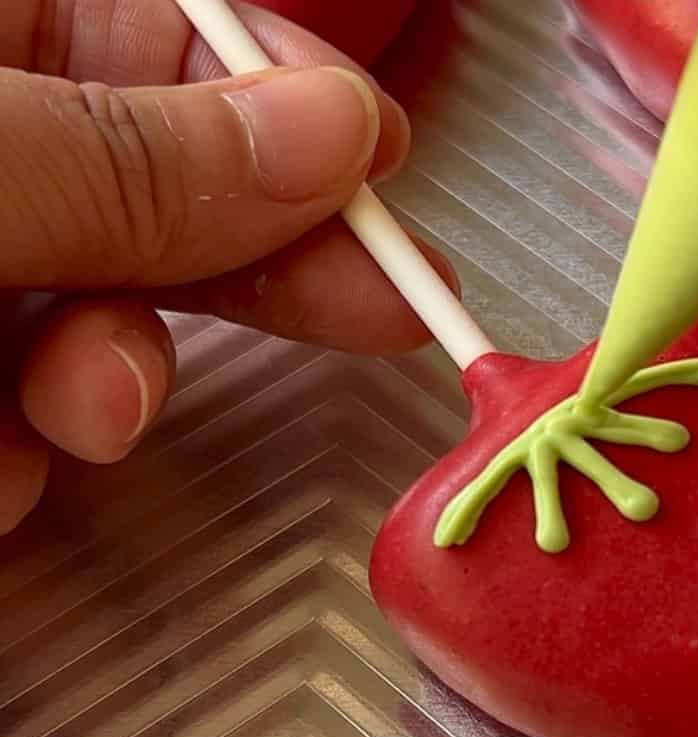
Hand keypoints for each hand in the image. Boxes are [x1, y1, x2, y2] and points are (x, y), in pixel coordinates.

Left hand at [0, 0, 457, 532]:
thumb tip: (335, 128)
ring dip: (107, 389)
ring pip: (89, 320)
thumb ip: (135, 161)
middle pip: (152, 192)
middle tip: (388, 311)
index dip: (278, 93)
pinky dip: (19, 461)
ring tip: (81, 419)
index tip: (381, 157)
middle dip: (254, 267)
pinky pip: (17, 418)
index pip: (158, 36)